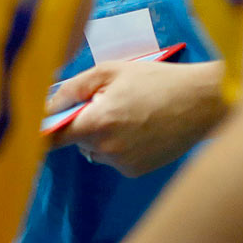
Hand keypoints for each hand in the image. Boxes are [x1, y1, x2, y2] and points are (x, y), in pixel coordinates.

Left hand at [47, 60, 225, 176]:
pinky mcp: (137, 171)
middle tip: (104, 102)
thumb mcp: (111, 71)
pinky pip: (115, 158)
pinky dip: (119, 146)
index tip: (42, 124)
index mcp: (98, 121)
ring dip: (101, 135)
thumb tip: (49, 101)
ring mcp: (123, 163)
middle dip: (83, 123)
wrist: (200, 102)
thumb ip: (75, 86)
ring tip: (127, 114)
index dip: (46, 130)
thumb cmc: (155, 81)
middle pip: (77, 140)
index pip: (55, 136)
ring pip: (96, 150)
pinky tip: (139, 128)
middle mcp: (108, 147)